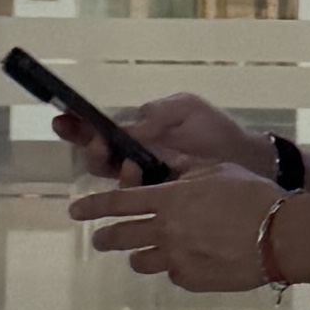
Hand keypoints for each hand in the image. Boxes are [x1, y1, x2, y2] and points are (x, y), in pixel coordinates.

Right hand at [57, 90, 267, 185]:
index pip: (99, 128)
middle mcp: (135, 157)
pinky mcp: (159, 200)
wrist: (247, 159)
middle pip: (99, 157)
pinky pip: (135, 200)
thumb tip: (124, 127)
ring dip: (114, 171)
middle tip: (100, 144)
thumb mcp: (184, 109)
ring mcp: (146, 181)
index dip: (78, 126)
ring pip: (113, 180)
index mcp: (138, 131)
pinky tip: (140, 179)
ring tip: (131, 164)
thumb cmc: (214, 130)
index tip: (62, 120)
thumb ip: (154, 115)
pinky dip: (132, 190)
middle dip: (93, 150)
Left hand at [72, 162, 281, 293]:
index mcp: (169, 199)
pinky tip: (193, 261)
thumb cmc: (253, 196)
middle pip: (120, 237)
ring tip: (147, 253)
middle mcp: (166, 229)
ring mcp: (176, 258)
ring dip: (140, 255)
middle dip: (105, 238)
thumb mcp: (216, 171)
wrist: (279, 235)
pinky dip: (176, 268)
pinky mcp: (191, 280)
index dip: (93, 207)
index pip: (119, 202)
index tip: (76, 212)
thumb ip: (186, 172)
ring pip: (141, 261)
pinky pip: (172, 274)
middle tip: (101, 240)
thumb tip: (170, 171)